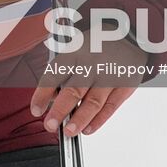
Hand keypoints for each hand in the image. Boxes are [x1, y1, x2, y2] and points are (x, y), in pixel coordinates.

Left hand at [29, 39, 146, 136]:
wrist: (130, 34)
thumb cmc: (96, 44)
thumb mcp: (75, 48)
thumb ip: (62, 72)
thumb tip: (49, 98)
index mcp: (75, 52)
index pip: (55, 74)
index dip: (42, 94)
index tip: (35, 110)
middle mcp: (92, 64)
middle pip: (74, 90)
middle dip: (59, 111)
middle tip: (50, 125)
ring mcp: (110, 75)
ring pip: (93, 102)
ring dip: (80, 120)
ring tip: (69, 132)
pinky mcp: (125, 85)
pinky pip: (111, 107)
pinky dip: (99, 120)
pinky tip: (88, 129)